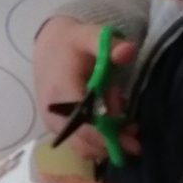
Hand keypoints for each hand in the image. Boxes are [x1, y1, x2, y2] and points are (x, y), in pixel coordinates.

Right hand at [32, 18, 137, 163]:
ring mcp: (53, 124)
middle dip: (113, 138)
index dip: (110, 134)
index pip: (85, 125)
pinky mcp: (57, 128)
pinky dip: (98, 137)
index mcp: (60, 93)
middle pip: (86, 141)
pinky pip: (80, 142)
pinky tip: (109, 118)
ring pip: (84, 146)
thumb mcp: (90, 36)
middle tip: (134, 127)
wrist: (49, 47)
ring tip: (122, 118)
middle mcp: (53, 114)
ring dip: (107, 138)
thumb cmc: (72, 44)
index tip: (134, 134)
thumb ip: (110, 44)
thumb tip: (129, 51)